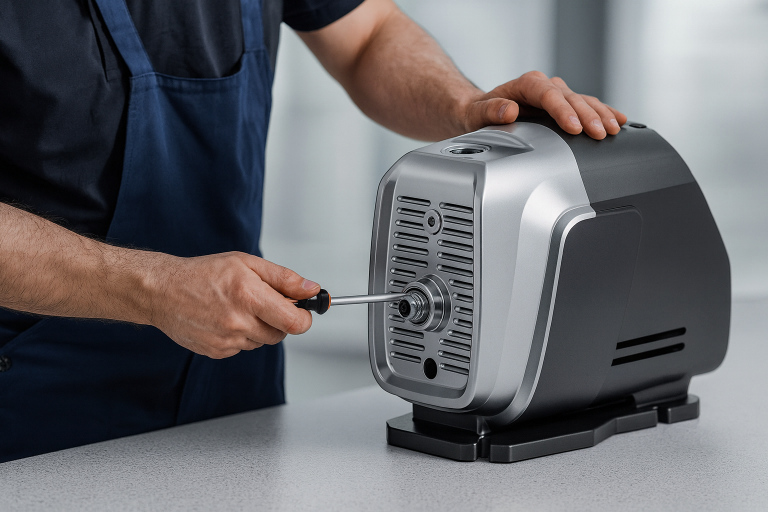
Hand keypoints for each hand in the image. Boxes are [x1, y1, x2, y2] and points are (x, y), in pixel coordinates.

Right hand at [146, 252, 319, 358]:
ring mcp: (227, 341)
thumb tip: (311, 289)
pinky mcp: (217, 352)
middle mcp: (238, 322)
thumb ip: (284, 278)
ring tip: (238, 307)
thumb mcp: (247, 263)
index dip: (304, 317)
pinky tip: (225, 319)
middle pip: (281, 333)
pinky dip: (241, 336)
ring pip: (262, 341)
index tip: (302, 311)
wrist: (163, 291)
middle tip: (262, 301)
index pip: (295, 322)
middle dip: (279, 319)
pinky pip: (243, 347)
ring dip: (258, 327)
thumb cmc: (203, 274)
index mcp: (249, 296)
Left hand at [462, 71, 627, 139]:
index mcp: (526, 85)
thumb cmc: (477, 113)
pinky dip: (602, 113)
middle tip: (600, 133)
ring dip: (600, 114)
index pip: (549, 95)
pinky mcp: (562, 106)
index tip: (574, 127)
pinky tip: (618, 120)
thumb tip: (509, 110)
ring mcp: (555, 96)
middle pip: (570, 98)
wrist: (478, 113)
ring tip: (614, 128)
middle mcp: (543, 86)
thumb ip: (490, 111)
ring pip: (583, 101)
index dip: (563, 111)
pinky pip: (586, 107)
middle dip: (588, 116)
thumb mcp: (475, 114)